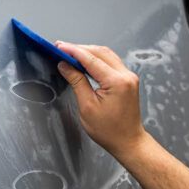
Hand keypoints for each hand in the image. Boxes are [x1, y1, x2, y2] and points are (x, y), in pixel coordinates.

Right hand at [55, 42, 149, 157]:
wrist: (128, 141)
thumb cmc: (109, 131)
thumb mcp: (87, 106)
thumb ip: (77, 82)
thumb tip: (65, 65)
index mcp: (117, 82)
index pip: (91, 59)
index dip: (73, 51)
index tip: (59, 47)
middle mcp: (126, 75)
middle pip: (100, 52)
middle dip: (79, 49)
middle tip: (61, 49)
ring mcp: (129, 76)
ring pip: (106, 55)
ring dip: (88, 53)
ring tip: (70, 54)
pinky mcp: (128, 80)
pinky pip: (111, 62)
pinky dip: (97, 60)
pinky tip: (85, 62)